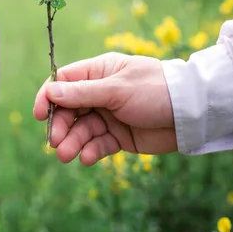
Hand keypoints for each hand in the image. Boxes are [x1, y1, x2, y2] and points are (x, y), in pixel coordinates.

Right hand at [33, 52, 177, 165]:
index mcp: (99, 72)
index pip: (63, 82)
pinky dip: (91, 151)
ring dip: (72, 142)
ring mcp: (109, 115)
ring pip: (82, 130)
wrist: (192, 114)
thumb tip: (50, 91)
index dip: (48, 97)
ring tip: (67, 156)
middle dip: (61, 126)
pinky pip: (98, 144)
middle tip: (56, 143)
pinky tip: (88, 158)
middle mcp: (100, 93)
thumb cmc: (155, 91)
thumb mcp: (117, 90)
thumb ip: (82, 93)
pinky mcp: (119, 136)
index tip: (39, 115)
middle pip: (69, 109)